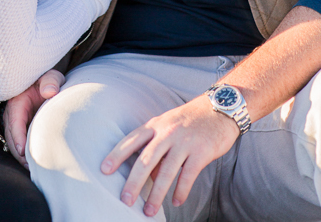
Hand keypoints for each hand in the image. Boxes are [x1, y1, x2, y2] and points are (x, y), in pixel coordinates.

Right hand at [2, 69, 64, 168]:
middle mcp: (12, 113)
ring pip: (13, 141)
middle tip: (31, 167)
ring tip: (33, 169)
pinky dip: (23, 153)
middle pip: (11, 135)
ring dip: (20, 155)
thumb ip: (50, 82)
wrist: (44, 82)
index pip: (14, 121)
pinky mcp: (19, 128)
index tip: (22, 151)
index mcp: (18, 101)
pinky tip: (33, 164)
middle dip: (19, 152)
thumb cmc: (47, 80)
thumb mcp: (50, 76)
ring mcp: (14, 121)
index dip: (18, 137)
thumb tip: (50, 92)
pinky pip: (18, 142)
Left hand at [101, 95, 240, 215]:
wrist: (217, 109)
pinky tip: (176, 202)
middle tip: (125, 200)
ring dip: (157, 194)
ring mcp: (184, 142)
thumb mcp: (166, 128)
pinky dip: (181, 191)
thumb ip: (155, 149)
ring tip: (149, 211)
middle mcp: (166, 133)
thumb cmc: (187, 121)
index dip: (116, 155)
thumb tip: (148, 177)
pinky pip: (188, 175)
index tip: (103, 170)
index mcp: (154, 125)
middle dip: (133, 181)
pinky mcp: (201, 152)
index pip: (131, 141)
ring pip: (166, 171)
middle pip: (146, 160)